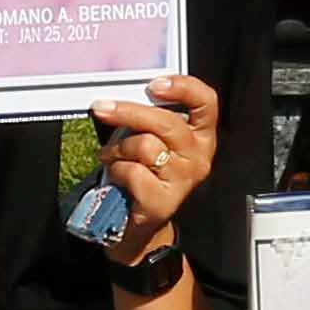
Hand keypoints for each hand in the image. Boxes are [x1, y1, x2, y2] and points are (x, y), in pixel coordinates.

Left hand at [88, 73, 221, 251]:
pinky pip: (132, 171)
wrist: (140, 225)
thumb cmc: (145, 175)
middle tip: (103, 108)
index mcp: (200, 137)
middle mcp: (199, 157)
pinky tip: (117, 177)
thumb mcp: (154, 140)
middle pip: (167, 122)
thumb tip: (124, 95)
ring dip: (118, 148)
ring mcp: (183, 181)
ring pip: (144, 145)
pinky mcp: (163, 202)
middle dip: (128, 112)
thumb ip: (149, 118)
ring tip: (112, 156)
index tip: (155, 84)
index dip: (184, 87)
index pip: (206, 102)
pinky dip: (116, 170)